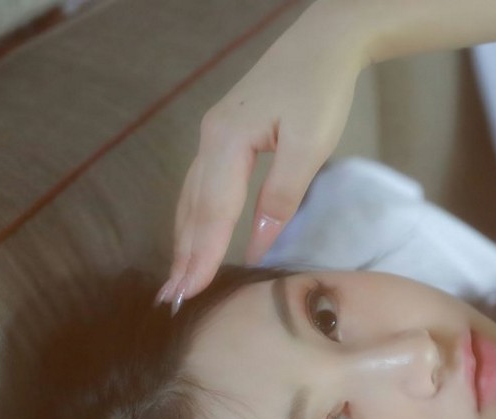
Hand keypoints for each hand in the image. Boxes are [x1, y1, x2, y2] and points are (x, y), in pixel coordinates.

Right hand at [158, 3, 367, 308]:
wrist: (324, 42)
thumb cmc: (321, 90)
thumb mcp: (310, 146)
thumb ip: (281, 196)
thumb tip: (257, 246)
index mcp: (227, 141)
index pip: (211, 212)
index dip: (200, 255)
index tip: (189, 292)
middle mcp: (210, 138)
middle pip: (193, 207)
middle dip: (182, 255)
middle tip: (171, 298)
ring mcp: (214, 135)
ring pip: (193, 196)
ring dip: (185, 238)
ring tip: (178, 277)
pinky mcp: (226, 134)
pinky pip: (203, 184)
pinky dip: (196, 215)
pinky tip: (196, 234)